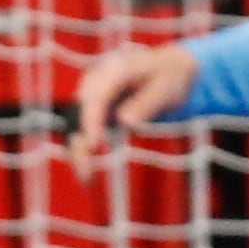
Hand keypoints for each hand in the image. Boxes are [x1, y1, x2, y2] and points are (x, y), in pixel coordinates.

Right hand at [69, 43, 197, 171]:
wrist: (171, 68)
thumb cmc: (171, 77)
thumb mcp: (167, 87)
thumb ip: (148, 102)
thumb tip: (125, 122)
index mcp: (116, 70)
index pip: (96, 96)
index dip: (91, 120)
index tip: (93, 145)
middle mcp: (99, 80)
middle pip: (80, 110)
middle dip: (80, 140)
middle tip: (86, 172)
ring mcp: (95, 94)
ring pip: (77, 122)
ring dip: (78, 149)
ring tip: (85, 179)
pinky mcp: (98, 109)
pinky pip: (85, 129)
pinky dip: (84, 149)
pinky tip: (87, 173)